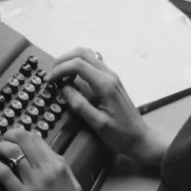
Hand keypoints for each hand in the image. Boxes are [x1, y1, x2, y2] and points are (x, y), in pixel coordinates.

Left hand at [0, 129, 87, 190]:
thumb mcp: (73, 186)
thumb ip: (61, 169)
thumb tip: (47, 156)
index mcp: (60, 166)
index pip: (36, 138)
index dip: (22, 134)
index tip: (16, 137)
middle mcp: (47, 171)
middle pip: (22, 139)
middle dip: (9, 135)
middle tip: (3, 139)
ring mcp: (35, 184)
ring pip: (12, 152)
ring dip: (0, 148)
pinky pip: (4, 174)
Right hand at [49, 48, 169, 165]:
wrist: (141, 138)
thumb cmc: (120, 135)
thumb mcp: (98, 125)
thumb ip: (80, 106)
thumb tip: (63, 88)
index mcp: (105, 85)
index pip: (78, 64)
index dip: (60, 69)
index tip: (49, 81)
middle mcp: (109, 75)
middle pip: (82, 52)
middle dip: (63, 60)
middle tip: (52, 76)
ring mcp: (111, 75)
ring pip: (87, 54)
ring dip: (69, 60)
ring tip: (59, 76)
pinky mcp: (111, 79)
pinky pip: (92, 63)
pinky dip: (78, 65)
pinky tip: (72, 78)